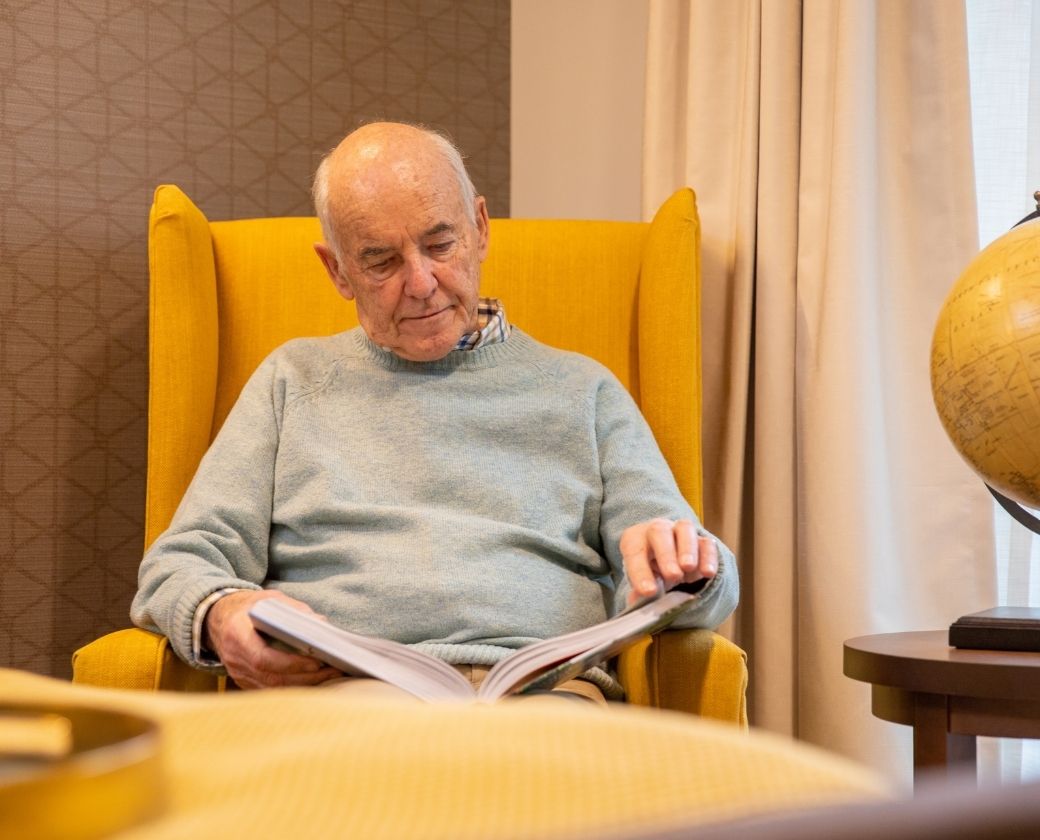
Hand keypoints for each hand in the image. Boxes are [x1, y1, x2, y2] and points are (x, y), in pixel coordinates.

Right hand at [203, 589, 342, 688]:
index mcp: (237, 634)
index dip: (291, 664)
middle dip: (306, 677)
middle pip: (272, 678)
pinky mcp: (243, 682)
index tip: (316, 662)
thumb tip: (321, 623)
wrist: (218, 618)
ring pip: (273, 688)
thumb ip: (293, 609)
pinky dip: (293, 686)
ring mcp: (237, 673)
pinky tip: (312, 680)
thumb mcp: (267, 599)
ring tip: (329, 675)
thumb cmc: (247, 607)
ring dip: (303, 684)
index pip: (263, 658)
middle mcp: (234, 659)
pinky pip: (270, 690)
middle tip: (333, 669)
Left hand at [619, 518, 717, 604]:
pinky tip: (708, 573)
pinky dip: (708, 557)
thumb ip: (639, 591)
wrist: (669, 560)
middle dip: (666, 555)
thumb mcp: (642, 580)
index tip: (648, 591)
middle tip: (672, 575)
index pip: (634, 552)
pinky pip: (707, 543)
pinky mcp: (702, 540)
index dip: (640, 572)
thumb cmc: (651, 570)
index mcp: (635, 539)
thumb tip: (636, 602)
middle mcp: (658, 529)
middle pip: (659, 531)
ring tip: (688, 568)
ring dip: (687, 549)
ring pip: (685, 529)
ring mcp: (681, 531)